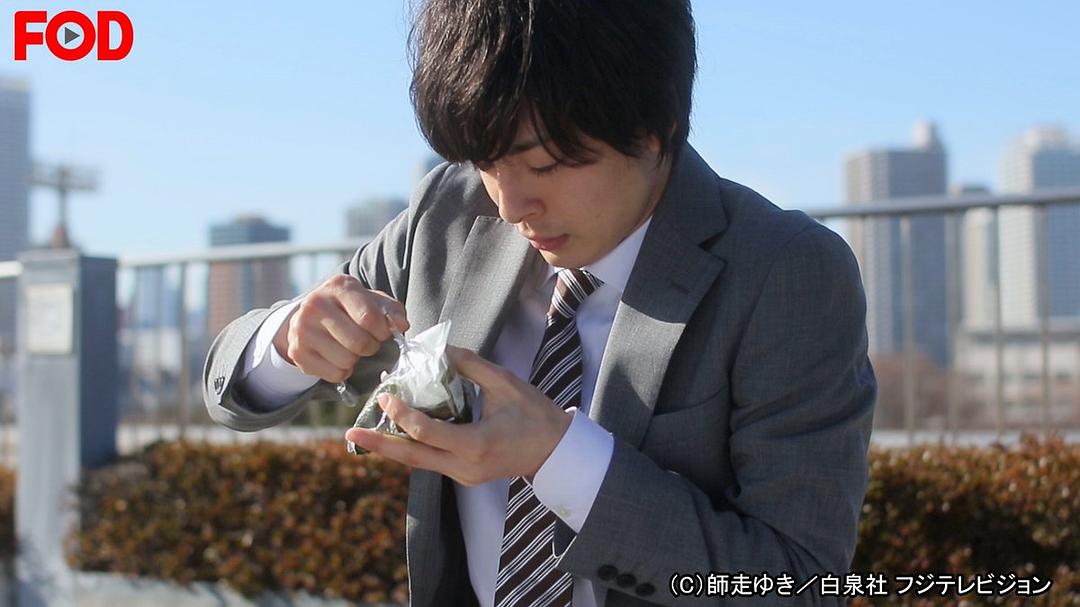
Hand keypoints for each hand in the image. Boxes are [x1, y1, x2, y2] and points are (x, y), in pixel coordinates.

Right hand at [274, 274, 407, 382]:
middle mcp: (315, 304)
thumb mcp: (372, 301)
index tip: (381, 332)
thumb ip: (391, 311)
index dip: (382, 331)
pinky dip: (342, 371)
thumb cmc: (350, 308)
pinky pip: (334, 374)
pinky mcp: (297, 352)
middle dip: (370, 347)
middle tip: (366, 342)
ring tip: (349, 347)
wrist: (310, 315)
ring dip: (356, 359)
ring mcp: (302, 329)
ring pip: (346, 361)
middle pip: (359, 343)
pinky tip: (337, 356)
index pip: (369, 317)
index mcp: (339, 286)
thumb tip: (401, 325)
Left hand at [344, 346, 572, 485]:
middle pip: (413, 458)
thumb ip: (469, 365)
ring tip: (363, 434)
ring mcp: (463, 476)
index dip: (403, 413)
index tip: (386, 395)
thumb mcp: (504, 383)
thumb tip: (438, 348)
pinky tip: (395, 434)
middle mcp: (465, 467)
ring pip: (418, 463)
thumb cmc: (534, 414)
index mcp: (476, 444)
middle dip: (379, 445)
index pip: (428, 432)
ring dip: (391, 447)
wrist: (555, 451)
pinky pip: (430, 462)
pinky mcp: (463, 476)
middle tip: (350, 434)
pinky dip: (411, 447)